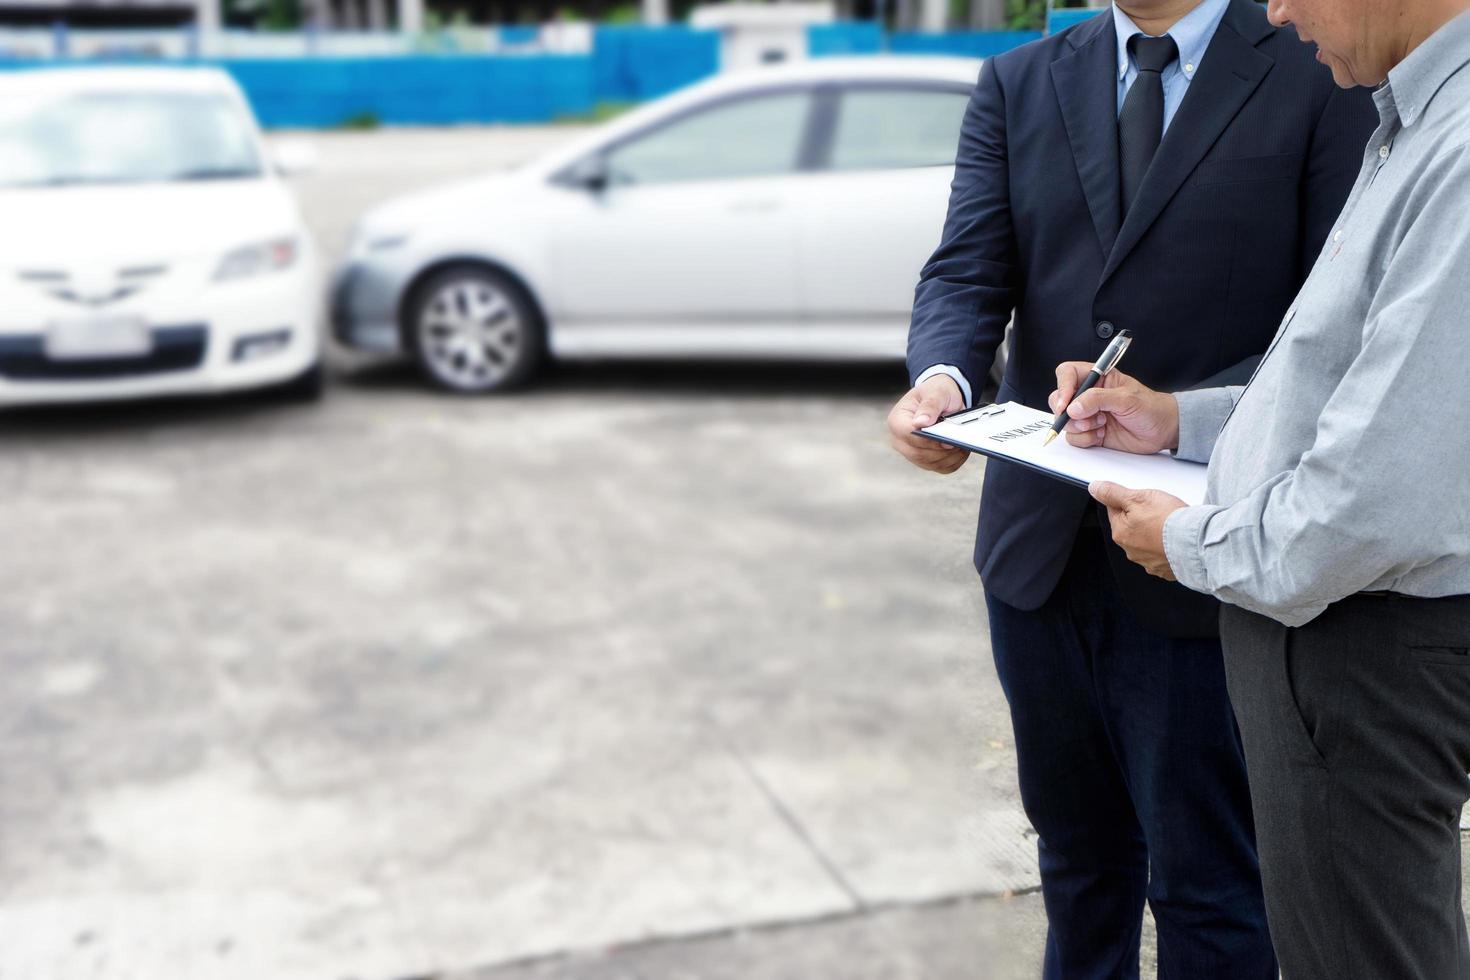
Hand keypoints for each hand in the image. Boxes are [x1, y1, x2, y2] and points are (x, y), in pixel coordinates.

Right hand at [887, 375, 969, 474]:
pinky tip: (961, 450)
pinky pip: (940, 468)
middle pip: (917, 454)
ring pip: (930, 463)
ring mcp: (911, 452)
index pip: (907, 435)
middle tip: (959, 442)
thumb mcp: (935, 392)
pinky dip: (953, 462)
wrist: (942, 399)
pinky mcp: (925, 461)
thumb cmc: (936, 393)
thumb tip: (921, 423)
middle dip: (941, 450)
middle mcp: (900, 440)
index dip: (927, 439)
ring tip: (962, 444)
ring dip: (949, 457)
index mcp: (897, 420)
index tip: (946, 438)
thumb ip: (929, 406)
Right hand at [1049, 363, 1179, 454]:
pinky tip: (1102, 435)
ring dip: (1081, 427)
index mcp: (1098, 378)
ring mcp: (1088, 415)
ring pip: (1065, 422)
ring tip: (1101, 424)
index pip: (1068, 374)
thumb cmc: (1151, 408)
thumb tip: (1073, 407)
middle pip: (1058, 399)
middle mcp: (1089, 396)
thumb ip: (1097, 399)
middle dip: (1067, 412)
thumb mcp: (1126, 398)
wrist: (1163, 431)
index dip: (1062, 387)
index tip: (1065, 403)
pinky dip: (1086, 439)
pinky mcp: (1090, 433)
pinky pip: (1074, 438)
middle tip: (1084, 417)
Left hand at [1089, 481, 1186, 580]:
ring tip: (1170, 524)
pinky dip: (1167, 547)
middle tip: (1159, 510)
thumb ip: (1113, 493)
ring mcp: (1149, 562)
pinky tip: (1176, 539)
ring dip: (1155, 533)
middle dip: (1142, 517)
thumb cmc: (1169, 521)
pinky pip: (1163, 554)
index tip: (1141, 499)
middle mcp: (1131, 551)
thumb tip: (1095, 488)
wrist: (1196, 543)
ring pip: (1147, 541)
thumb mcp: (1138, 498)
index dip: (1128, 501)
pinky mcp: (1166, 569)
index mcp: (1120, 533)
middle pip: (1131, 527)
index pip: (1115, 511)